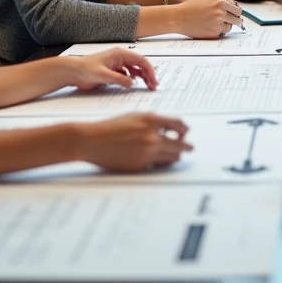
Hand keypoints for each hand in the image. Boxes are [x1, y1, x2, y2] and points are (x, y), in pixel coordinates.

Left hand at [64, 49, 157, 90]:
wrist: (73, 72)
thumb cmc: (85, 69)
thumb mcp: (103, 75)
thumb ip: (119, 79)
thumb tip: (132, 83)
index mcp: (120, 54)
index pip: (141, 61)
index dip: (149, 71)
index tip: (153, 81)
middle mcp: (120, 57)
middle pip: (140, 64)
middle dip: (148, 74)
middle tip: (153, 86)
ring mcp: (117, 64)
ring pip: (135, 69)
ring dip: (142, 77)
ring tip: (147, 86)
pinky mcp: (113, 70)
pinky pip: (128, 73)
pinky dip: (133, 78)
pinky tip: (134, 84)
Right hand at [75, 113, 192, 171]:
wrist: (91, 140)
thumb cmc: (110, 127)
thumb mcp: (134, 116)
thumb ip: (153, 121)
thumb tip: (169, 127)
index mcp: (151, 120)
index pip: (179, 125)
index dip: (185, 129)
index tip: (186, 132)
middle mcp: (152, 136)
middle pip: (180, 145)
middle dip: (185, 146)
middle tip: (189, 148)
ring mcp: (147, 152)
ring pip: (172, 157)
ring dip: (175, 156)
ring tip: (175, 155)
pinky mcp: (141, 166)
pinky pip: (157, 165)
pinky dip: (158, 162)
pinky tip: (155, 160)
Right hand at [174, 0, 242, 37]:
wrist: (178, 17)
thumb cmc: (190, 6)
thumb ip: (220, 1)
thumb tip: (231, 5)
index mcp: (220, 3)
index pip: (237, 9)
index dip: (236, 12)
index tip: (235, 14)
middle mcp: (221, 13)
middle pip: (236, 19)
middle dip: (235, 20)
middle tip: (232, 20)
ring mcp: (218, 24)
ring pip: (230, 27)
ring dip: (227, 26)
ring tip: (219, 24)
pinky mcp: (213, 33)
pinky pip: (222, 33)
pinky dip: (219, 31)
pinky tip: (213, 28)